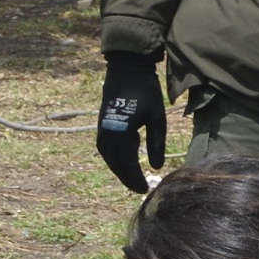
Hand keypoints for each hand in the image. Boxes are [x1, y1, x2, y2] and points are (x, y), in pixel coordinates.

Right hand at [95, 54, 167, 196]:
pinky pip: (105, 148)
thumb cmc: (145, 90)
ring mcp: (102, 128)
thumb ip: (157, 143)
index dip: (135, 178)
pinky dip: (113, 158)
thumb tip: (157, 167)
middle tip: (139, 188)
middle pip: (116, 164)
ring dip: (118, 169)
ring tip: (131, 178)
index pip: (127, 163)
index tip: (145, 189)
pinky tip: (123, 161)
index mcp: (122, 132)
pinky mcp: (101, 124)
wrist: (126, 68)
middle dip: (126, 178)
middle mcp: (108, 133)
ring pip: (108, 157)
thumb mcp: (157, 117)